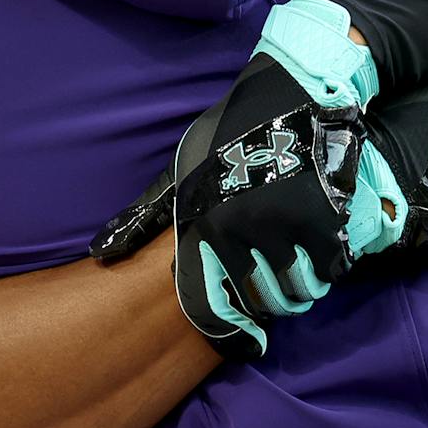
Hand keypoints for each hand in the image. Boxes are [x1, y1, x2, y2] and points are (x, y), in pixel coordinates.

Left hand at [91, 50, 406, 359]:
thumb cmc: (230, 133)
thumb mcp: (180, 170)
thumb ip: (144, 215)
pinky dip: (328, 270)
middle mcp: (240, 233)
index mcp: (202, 225)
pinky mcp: (324, 221)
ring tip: (300, 271)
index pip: (207, 302)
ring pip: (297, 291)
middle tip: (277, 288)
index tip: (243, 334)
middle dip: (271, 302)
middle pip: (261, 301)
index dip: (226, 326)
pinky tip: (321, 253)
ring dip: (301, 289)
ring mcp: (284, 228)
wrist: (295, 92)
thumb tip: (100, 255)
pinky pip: (328, 271)